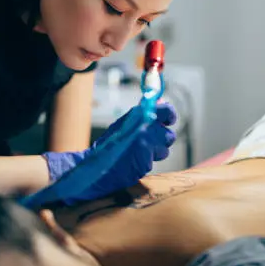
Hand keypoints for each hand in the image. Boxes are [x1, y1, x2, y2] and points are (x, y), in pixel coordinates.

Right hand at [42, 102, 176, 198]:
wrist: (95, 165)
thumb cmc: (110, 144)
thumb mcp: (126, 123)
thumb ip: (144, 113)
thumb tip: (162, 100)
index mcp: (140, 113)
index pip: (167, 110)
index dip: (169, 116)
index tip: (168, 121)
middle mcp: (145, 126)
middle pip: (169, 134)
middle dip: (161, 141)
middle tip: (147, 143)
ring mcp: (146, 143)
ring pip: (165, 150)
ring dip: (155, 154)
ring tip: (139, 153)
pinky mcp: (145, 159)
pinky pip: (154, 161)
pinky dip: (146, 163)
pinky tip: (133, 161)